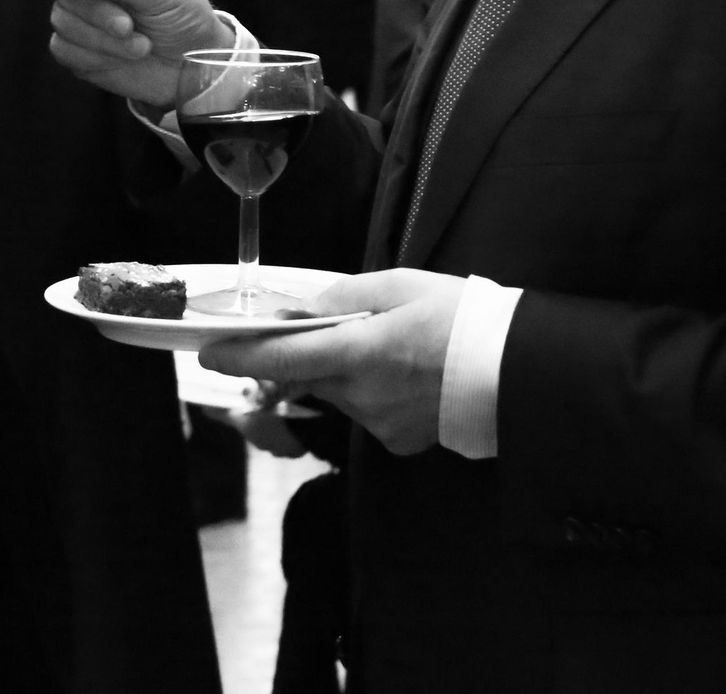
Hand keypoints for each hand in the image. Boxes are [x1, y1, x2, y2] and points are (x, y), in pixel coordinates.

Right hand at [48, 0, 228, 108]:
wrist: (193, 65)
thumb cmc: (183, 16)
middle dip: (96, 12)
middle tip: (129, 26)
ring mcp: (82, 15)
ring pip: (61, 20)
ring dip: (103, 40)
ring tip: (140, 46)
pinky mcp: (77, 47)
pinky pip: (62, 49)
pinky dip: (94, 58)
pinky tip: (122, 59)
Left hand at [200, 270, 466, 455]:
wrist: (517, 370)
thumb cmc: (461, 317)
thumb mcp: (401, 285)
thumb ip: (346, 295)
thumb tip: (307, 308)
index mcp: (360, 352)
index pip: (282, 356)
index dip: (240, 355)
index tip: (209, 354)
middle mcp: (362, 395)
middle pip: (308, 374)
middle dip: (306, 353)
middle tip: (332, 327)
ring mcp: (379, 424)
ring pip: (336, 393)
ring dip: (343, 371)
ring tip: (389, 347)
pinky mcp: (397, 441)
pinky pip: (365, 412)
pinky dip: (372, 392)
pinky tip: (406, 376)